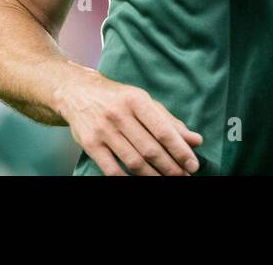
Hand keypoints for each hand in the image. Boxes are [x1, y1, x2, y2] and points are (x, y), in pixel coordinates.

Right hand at [55, 73, 202, 175]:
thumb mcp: (143, 101)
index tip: (193, 165)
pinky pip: (112, 169)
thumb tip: (196, 140)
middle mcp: (119, 114)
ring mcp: (103, 130)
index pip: (163, 130)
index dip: (180, 150)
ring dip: (153, 176)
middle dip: (170, 167)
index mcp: (136, 100)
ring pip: (133, 161)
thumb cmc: (116, 98)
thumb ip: (169, 121)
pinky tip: (140, 182)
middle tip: (183, 177)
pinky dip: (128, 180)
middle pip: (150, 149)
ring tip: (167, 181)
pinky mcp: (90, 144)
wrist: (76, 92)